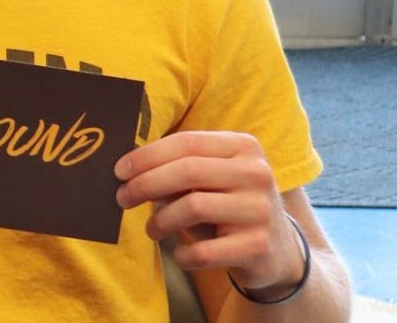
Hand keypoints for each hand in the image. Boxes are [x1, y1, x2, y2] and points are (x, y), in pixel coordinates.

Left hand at [115, 131, 303, 296]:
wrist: (277, 250)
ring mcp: (260, 210)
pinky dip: (182, 254)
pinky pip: (204, 251)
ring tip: (152, 228)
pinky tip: (179, 253)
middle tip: (122, 198)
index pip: (186, 143)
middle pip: (187, 171)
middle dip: (145, 184)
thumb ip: (176, 170)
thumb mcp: (209, 181)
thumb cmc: (228, 206)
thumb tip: (127, 171)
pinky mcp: (258, 246)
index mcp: (244, 147)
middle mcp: (257, 173)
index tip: (119, 171)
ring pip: (192, 207)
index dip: (147, 156)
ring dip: (160, 220)